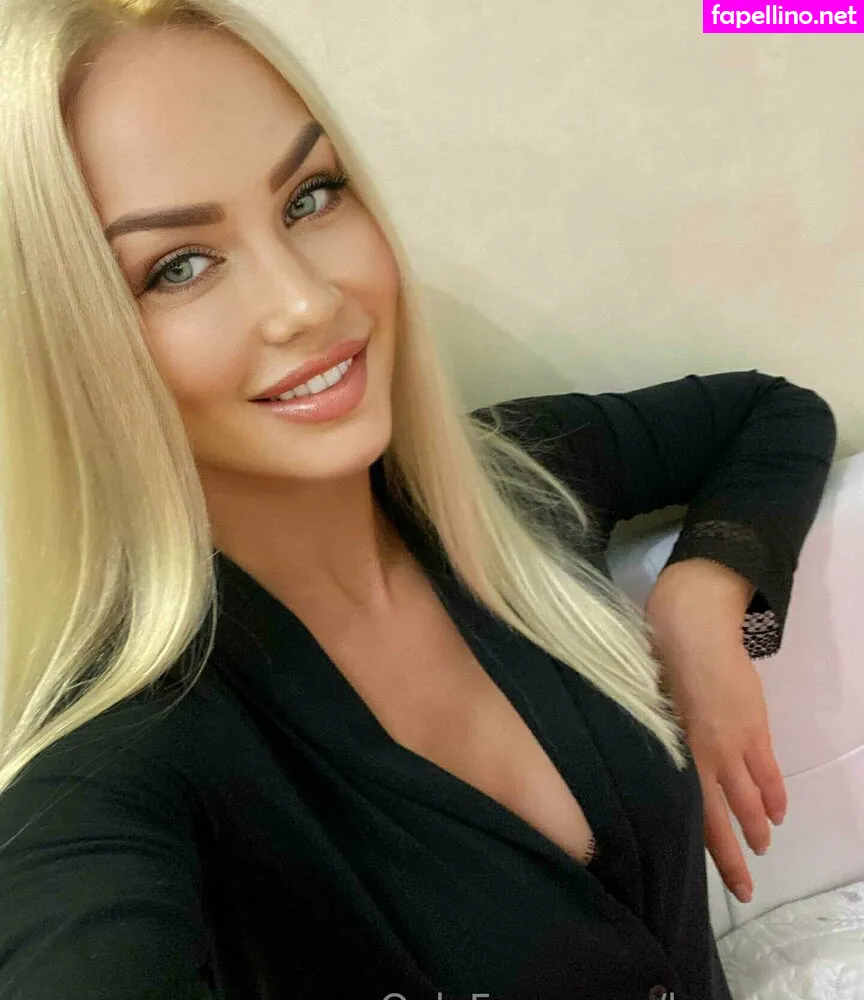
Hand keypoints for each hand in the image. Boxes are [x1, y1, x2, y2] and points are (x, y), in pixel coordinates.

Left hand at [645, 559, 787, 904]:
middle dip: (733, 855)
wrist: (691, 624)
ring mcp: (733, 742)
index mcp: (670, 752)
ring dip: (756, 827)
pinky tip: (776, 812)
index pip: (686, 811)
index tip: (699, 872)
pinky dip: (774, 794)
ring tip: (761, 848)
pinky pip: (768, 770)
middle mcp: (703, 755)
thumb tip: (636, 763)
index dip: (699, 845)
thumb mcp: (638, 705)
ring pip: (748, 799)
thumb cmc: (651, 658)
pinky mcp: (754, 726)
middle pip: (721, 817)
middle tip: (743, 887)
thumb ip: (646, 738)